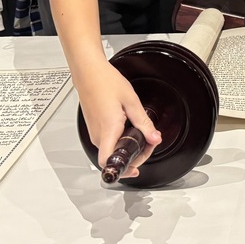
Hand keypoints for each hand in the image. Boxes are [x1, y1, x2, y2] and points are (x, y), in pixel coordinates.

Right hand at [76, 59, 161, 179]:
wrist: (90, 73)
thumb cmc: (106, 83)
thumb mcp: (131, 101)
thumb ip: (144, 122)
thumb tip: (155, 138)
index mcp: (108, 129)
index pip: (109, 161)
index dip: (123, 170)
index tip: (136, 169)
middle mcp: (98, 135)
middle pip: (115, 158)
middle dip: (135, 155)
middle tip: (149, 142)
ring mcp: (94, 133)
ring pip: (112, 150)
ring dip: (127, 148)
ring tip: (141, 134)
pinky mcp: (94, 129)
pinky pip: (108, 142)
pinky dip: (120, 141)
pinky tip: (129, 130)